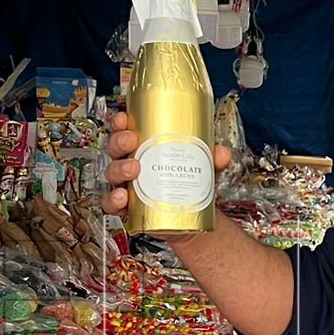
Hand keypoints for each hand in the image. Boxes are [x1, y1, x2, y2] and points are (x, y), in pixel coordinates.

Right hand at [102, 109, 231, 216]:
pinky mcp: (126, 208)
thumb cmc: (189, 184)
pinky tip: (122, 197)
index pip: (125, 129)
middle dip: (119, 141)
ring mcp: (127, 185)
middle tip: (131, 140)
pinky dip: (113, 200)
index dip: (120, 121)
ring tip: (134, 169)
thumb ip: (213, 159)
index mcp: (143, 147)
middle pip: (114, 148)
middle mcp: (130, 163)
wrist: (190, 217)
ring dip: (119, 169)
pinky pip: (111, 203)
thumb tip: (222, 153)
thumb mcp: (203, 168)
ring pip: (112, 173)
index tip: (124, 117)